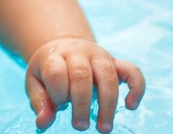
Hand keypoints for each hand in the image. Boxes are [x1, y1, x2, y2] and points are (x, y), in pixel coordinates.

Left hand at [25, 38, 144, 132]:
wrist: (63, 46)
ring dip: (107, 104)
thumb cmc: (48, 70)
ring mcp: (99, 55)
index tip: (57, 106)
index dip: (57, 94)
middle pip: (81, 74)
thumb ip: (39, 102)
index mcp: (54, 55)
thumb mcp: (35, 82)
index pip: (56, 72)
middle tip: (80, 126)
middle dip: (81, 104)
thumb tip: (42, 123)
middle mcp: (78, 52)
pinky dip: (136, 87)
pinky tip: (130, 106)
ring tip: (104, 128)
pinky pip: (132, 71)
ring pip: (107, 75)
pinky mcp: (116, 62)